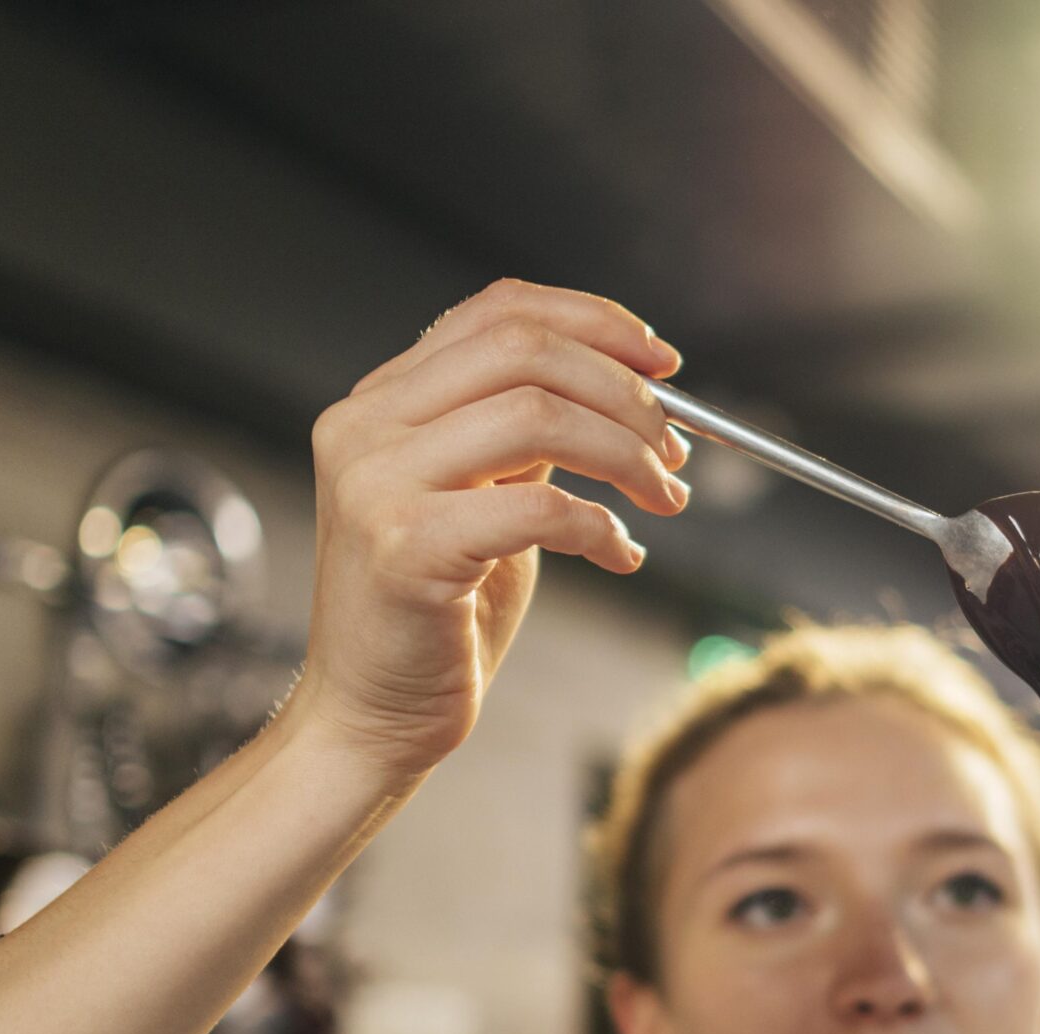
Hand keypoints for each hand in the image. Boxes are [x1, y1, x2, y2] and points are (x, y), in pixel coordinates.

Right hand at [289, 278, 693, 781]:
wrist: (371, 716)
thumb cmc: (438, 616)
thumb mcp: (484, 500)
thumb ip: (525, 438)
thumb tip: (627, 389)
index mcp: (382, 400)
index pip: (497, 311)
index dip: (595, 323)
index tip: (662, 364)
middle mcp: (366, 426)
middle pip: (524, 353)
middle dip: (624, 393)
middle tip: (674, 449)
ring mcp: (376, 483)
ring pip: (538, 416)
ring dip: (627, 455)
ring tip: (663, 498)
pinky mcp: (405, 548)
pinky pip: (540, 509)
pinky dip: (603, 527)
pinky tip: (622, 555)